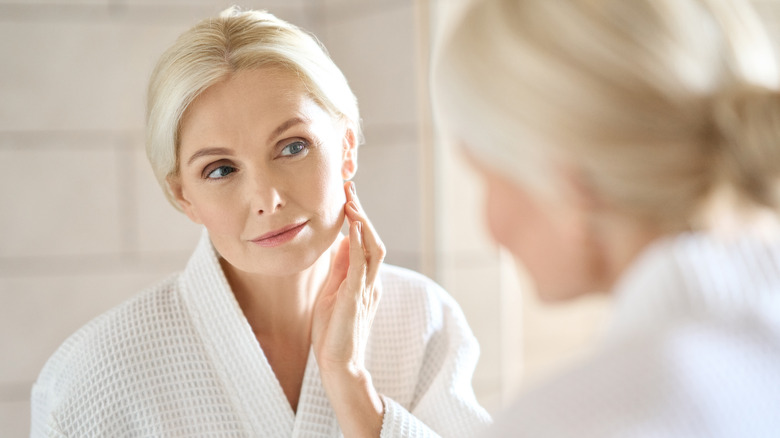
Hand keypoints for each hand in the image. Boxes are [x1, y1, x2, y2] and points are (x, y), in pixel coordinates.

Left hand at [311, 181, 385, 436]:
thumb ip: (341, 269)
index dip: (360, 219)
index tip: (349, 198)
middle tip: (350, 190)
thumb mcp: (334, 292)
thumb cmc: (333, 332)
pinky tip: (352, 226)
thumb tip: (343, 241)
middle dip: (363, 214)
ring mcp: (366, 290)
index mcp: (366, 282)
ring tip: (352, 202)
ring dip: (363, 223)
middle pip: (374, 240)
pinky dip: (358, 243)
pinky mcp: (355, 298)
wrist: (338, 364)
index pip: (367, 243)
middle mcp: (371, 283)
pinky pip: (360, 265)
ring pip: (373, 248)